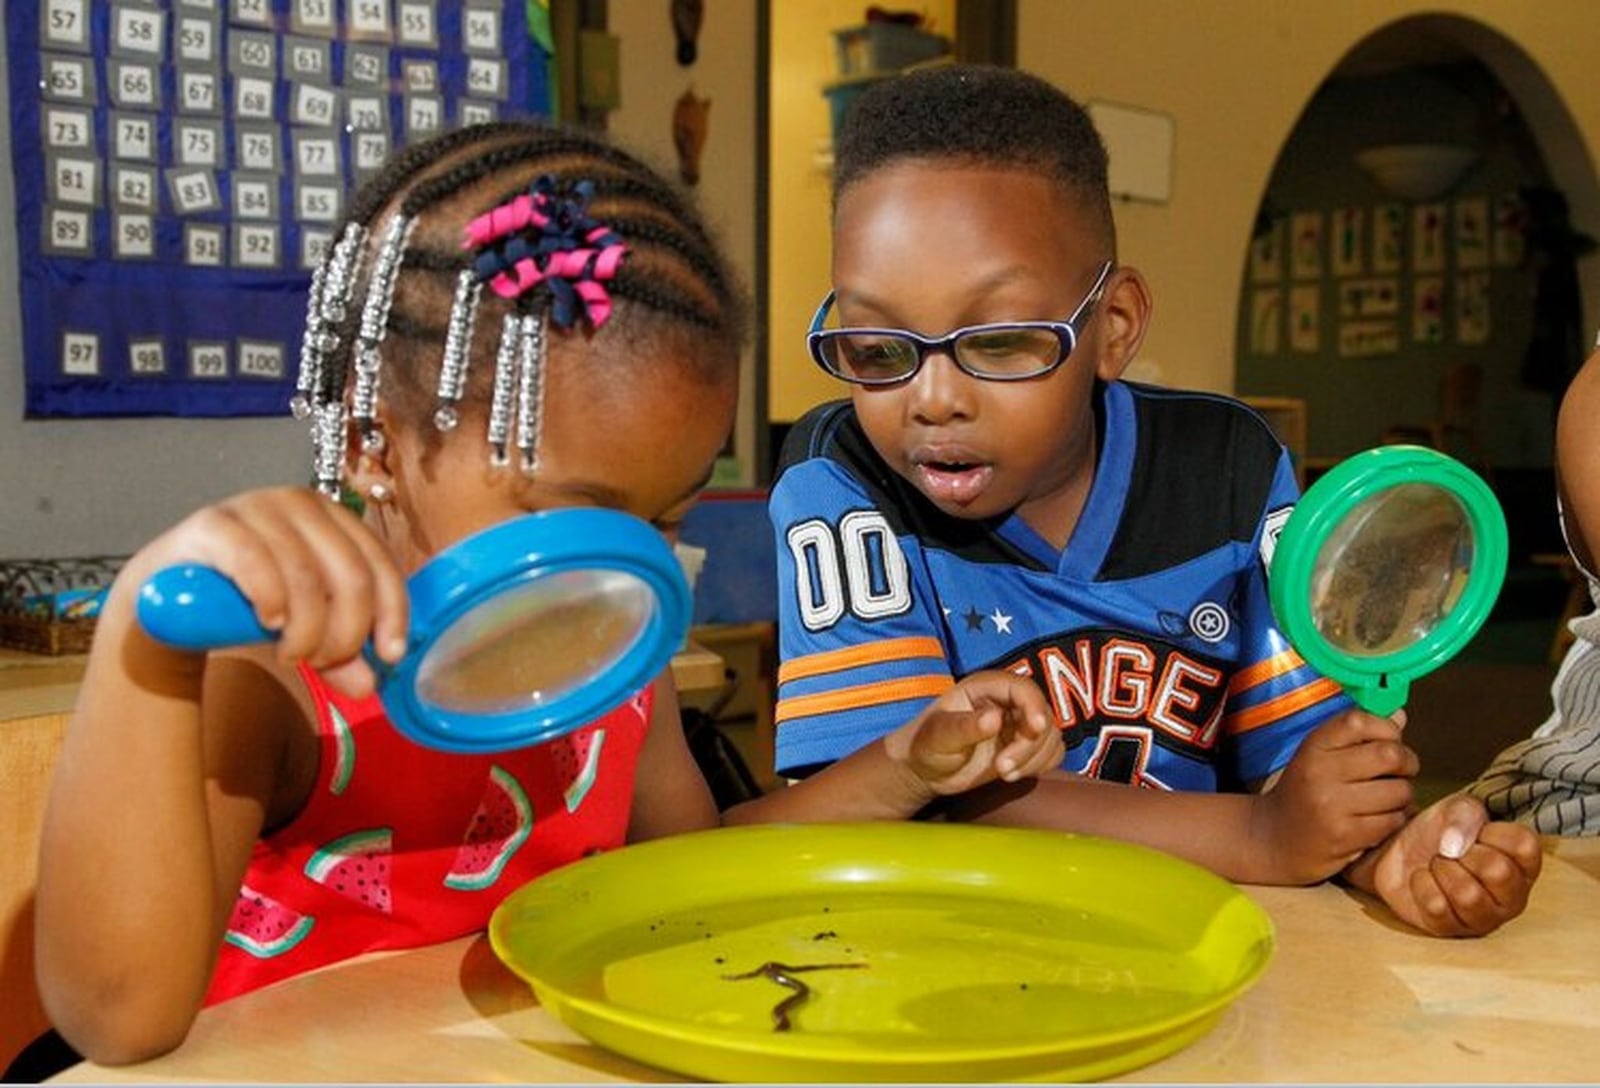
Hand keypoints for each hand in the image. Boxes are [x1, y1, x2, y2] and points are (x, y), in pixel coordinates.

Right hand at [123, 486, 408, 696]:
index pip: (380, 564)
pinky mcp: (214, 524)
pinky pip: (255, 560)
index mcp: (334, 519)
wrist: (166, 599)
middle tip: (322, 663)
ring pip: (306, 576)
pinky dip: (271, 599)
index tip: (389, 656)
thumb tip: (370, 685)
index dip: (392, 613)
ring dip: (306, 630)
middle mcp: (301, 504)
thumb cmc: (245, 606)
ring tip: (292, 656)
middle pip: (350, 575)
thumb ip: (338, 655)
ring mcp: (256, 507)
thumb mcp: (302, 632)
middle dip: (344, 633)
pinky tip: (270, 624)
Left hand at [887, 670, 1063, 798]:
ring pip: (1051, 735)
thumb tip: (994, 718)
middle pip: (1042, 714)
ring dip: (1034, 758)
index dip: (1034, 705)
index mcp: (986, 687)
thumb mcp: (939, 736)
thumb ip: (965, 726)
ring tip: (1004, 773)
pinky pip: (1051, 752)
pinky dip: (1040, 766)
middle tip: (1003, 767)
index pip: (1023, 688)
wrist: (926, 769)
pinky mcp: (1025, 746)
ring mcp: (1018, 724)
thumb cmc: (926, 745)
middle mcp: (1007, 702)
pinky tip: (1012, 774)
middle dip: (1030, 744)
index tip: (1035, 729)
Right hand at [1250, 709, 1417, 883]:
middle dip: (1407, 763)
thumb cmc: (1303, 793)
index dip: (1387, 728)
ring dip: (1402, 796)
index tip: (1390, 740)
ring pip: (1399, 791)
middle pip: (1389, 754)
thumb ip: (1357, 736)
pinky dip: (1394, 820)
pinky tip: (1377, 819)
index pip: (1360, 721)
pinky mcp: (1344, 835)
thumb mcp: (1319, 757)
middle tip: (1401, 771)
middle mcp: (1319, 771)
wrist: (1273, 838)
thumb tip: (1399, 716)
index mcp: (1313, 746)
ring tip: (1386, 799)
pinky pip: (1393, 821)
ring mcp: (1331, 805)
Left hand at [1347, 793, 1543, 936]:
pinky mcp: (1450, 929)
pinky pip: (1437, 907)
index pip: (1524, 845)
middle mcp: (1513, 896)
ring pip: (1469, 896)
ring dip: (1442, 869)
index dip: (1491, 832)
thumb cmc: (1441, 831)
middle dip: (1464, 853)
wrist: (1399, 850)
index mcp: (1523, 863)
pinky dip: (1421, 884)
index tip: (1478, 833)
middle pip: (1499, 872)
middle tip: (1452, 851)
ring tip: (1437, 864)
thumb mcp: (1457, 808)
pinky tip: (1422, 878)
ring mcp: (1484, 918)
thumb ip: (1465, 815)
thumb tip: (1455, 846)